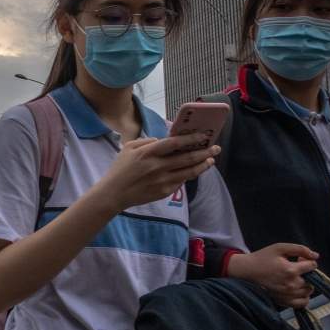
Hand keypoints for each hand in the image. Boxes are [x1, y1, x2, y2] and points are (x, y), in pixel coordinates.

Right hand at [95, 135, 218, 211]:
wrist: (114, 193)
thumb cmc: (120, 169)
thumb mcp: (128, 148)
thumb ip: (147, 141)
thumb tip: (164, 141)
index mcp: (149, 153)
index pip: (175, 143)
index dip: (191, 138)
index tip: (203, 135)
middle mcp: (158, 166)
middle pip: (188, 158)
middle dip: (205, 152)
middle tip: (215, 148)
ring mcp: (163, 180)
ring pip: (189, 172)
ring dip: (203, 165)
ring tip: (211, 160)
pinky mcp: (164, 192)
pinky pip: (181, 182)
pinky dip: (189, 175)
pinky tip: (194, 171)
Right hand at [227, 243, 318, 308]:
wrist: (247, 271)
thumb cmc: (262, 258)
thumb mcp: (280, 248)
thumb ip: (300, 249)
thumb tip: (316, 256)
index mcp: (291, 270)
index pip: (312, 266)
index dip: (307, 260)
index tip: (298, 259)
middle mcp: (291, 284)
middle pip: (312, 279)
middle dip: (307, 272)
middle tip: (294, 269)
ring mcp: (288, 294)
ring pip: (308, 291)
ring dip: (306, 284)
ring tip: (294, 279)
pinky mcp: (284, 301)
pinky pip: (302, 302)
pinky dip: (303, 297)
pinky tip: (296, 290)